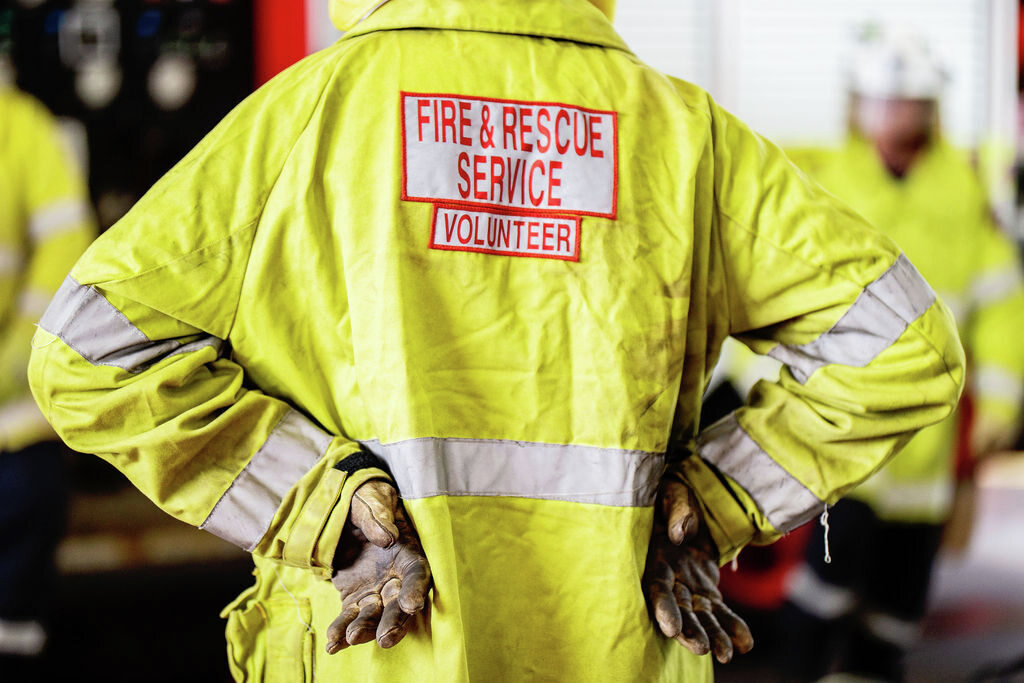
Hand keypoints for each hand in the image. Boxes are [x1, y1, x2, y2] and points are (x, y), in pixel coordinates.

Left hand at [326, 480, 431, 652]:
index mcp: (406, 550)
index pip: (416, 574)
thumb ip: (377, 515)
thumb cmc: (362, 499)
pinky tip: (333, 644)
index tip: (412, 604)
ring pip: (375, 615)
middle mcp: (395, 576)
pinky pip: (350, 617)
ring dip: (365, 629)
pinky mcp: (355, 598)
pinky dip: (342, 631)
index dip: (416, 589)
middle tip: (385, 638)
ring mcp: (375, 589)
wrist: (340, 509)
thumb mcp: (370, 498)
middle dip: (394, 622)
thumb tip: (386, 537)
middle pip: (399, 603)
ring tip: (351, 637)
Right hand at [643, 479, 753, 662]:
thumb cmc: (674, 492)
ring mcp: (689, 586)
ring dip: (712, 635)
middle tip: (703, 648)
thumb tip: (680, 534)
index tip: (671, 628)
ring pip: (701, 616)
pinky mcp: (706, 589)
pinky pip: (720, 611)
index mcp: (655, 558)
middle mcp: (670, 578)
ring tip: (725, 654)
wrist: (690, 499)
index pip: (657, 588)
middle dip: (690, 630)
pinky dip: (732, 626)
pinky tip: (745, 644)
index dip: (663, 608)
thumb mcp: (673, 492)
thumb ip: (677, 509)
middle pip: (679, 610)